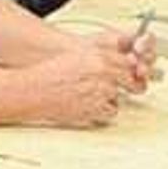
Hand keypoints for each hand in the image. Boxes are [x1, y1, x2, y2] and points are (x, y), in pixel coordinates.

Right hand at [2, 28, 148, 127]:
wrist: (34, 90)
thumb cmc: (51, 73)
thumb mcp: (77, 57)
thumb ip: (101, 58)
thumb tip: (121, 62)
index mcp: (99, 57)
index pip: (127, 62)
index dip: (131, 69)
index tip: (133, 73)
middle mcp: (103, 73)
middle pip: (130, 80)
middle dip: (130, 84)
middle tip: (128, 88)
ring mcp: (100, 91)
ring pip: (118, 97)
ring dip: (110, 98)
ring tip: (92, 96)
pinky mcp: (96, 108)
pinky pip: (110, 111)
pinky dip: (102, 111)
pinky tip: (88, 105)